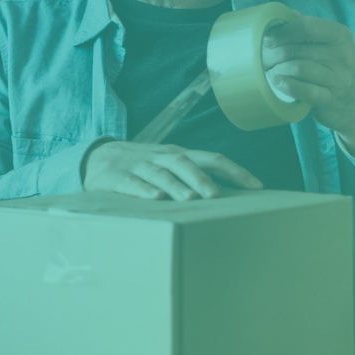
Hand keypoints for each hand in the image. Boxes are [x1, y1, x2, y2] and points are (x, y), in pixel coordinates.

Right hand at [82, 140, 262, 200]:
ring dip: (175, 185)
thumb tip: (228, 194)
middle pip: (184, 162)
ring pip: (159, 172)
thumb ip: (195, 177)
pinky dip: (142, 190)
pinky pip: (130, 183)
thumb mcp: (169, 166)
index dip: (234, 171)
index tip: (256, 186)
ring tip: (189, 199)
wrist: (97, 157)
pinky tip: (154, 198)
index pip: (211, 158)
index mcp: (178, 155)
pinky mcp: (115, 176)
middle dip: (201, 178)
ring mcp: (138, 165)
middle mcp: (161, 157)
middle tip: (214, 195)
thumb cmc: (143, 166)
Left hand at [260, 13, 354, 163]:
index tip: (268, 39)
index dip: (283, 32)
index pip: (307, 26)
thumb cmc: (333, 66)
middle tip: (263, 59)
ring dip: (277, 70)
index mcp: (340, 35)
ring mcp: (339, 78)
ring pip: (297, 68)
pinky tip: (278, 83)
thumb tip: (279, 16)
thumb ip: (306, 27)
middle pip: (297, 49)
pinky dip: (286, 85)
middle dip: (273, 54)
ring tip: (271, 72)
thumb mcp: (328, 43)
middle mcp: (343, 55)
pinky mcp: (331, 99)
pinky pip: (304, 90)